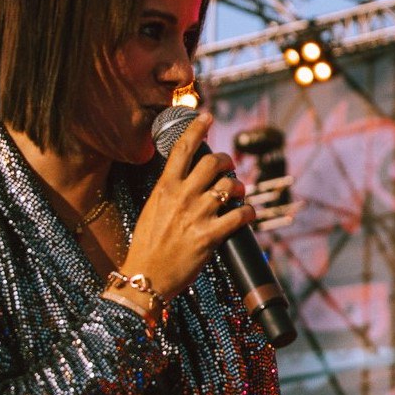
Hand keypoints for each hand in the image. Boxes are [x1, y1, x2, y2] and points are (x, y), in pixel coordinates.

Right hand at [121, 112, 253, 301]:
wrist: (146, 277)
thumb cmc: (147, 246)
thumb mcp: (151, 209)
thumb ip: (168, 191)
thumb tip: (185, 178)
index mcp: (164, 187)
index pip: (183, 148)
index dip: (198, 127)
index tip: (208, 117)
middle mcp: (182, 196)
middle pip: (212, 162)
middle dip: (226, 161)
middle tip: (228, 167)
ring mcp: (196, 216)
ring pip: (228, 185)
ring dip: (238, 186)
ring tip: (237, 193)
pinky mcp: (210, 237)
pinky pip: (239, 216)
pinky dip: (248, 212)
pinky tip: (247, 215)